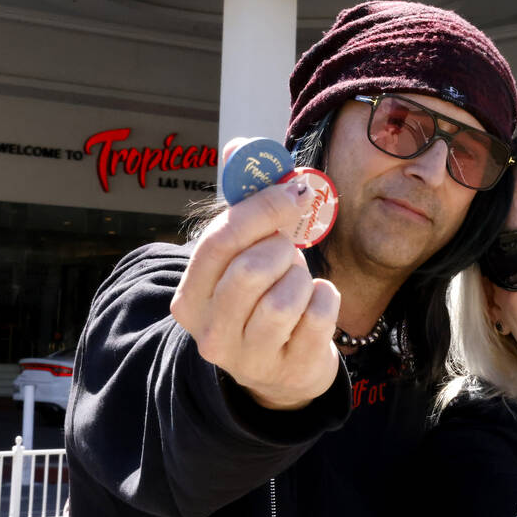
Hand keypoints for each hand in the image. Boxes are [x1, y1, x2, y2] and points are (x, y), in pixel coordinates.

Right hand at [170, 141, 341, 410]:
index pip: (218, 241)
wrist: (285, 366)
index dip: (261, 208)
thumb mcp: (246, 251)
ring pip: (285, 296)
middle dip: (281, 248)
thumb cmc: (263, 294)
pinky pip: (320, 313)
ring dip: (301, 277)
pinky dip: (326, 298)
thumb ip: (244, 201)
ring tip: (296, 283)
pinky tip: (314, 305)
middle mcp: (211, 333)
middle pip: (251, 270)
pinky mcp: (290, 369)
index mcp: (190, 298)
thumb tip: (240, 147)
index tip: (292, 191)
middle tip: (287, 250)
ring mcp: (249, 358)